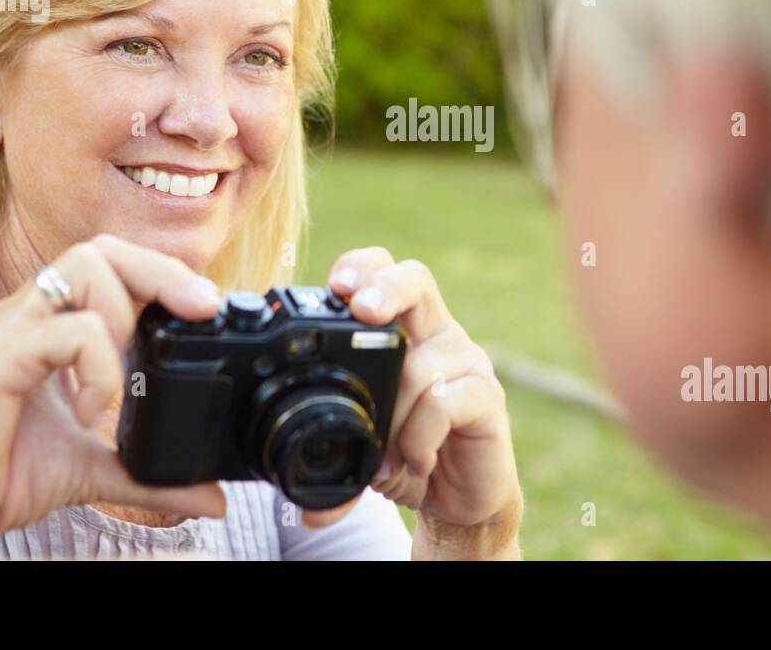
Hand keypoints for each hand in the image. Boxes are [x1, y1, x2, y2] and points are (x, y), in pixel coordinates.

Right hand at [0, 234, 229, 553]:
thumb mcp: (93, 469)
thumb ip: (150, 473)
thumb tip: (212, 499)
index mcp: (48, 325)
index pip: (111, 265)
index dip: (163, 275)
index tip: (206, 310)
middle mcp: (27, 315)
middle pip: (101, 248)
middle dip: (161, 270)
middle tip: (200, 310)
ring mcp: (9, 331)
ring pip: (84, 265)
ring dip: (125, 314)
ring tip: (123, 378)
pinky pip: (66, 331)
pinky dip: (98, 368)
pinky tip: (91, 414)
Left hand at [303, 247, 522, 558]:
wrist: (460, 502)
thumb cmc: (406, 458)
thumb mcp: (359, 447)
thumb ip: (327, 451)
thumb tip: (283, 486)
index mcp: (402, 330)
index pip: (382, 273)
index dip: (360, 268)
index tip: (335, 286)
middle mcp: (435, 334)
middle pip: (416, 280)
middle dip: (385, 288)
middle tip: (362, 311)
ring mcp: (465, 361)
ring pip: (422, 361)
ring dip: (394, 413)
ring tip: (387, 453)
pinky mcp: (487, 395)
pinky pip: (445, 402)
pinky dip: (419, 437)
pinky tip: (416, 461)